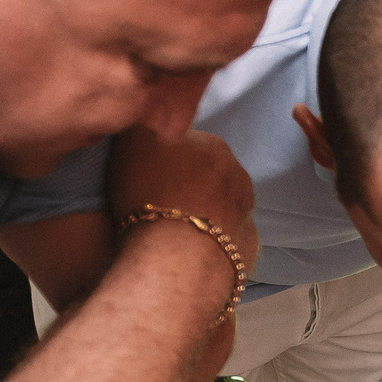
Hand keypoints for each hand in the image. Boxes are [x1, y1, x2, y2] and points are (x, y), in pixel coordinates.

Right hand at [108, 125, 258, 282]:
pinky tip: (192, 253)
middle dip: (190, 186)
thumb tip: (155, 123)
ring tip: (174, 233)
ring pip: (223, 207)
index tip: (148, 176)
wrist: (177, 257)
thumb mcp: (133, 140)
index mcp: (213, 144)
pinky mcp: (248, 250)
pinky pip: (228, 241)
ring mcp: (248, 214)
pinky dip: (213, 244)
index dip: (166, 158)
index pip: (188, 143)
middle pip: (210, 175)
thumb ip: (147, 125)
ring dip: (205, 215)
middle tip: (159, 205)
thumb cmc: (150, 193)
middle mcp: (239, 175)